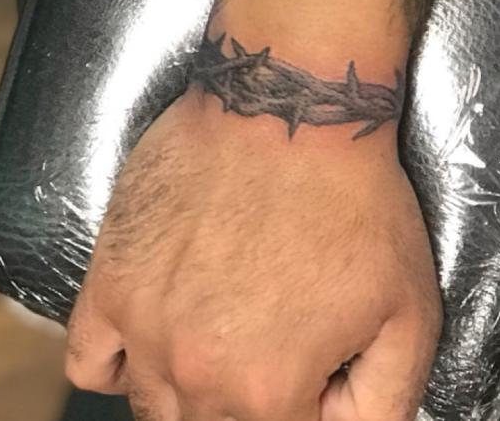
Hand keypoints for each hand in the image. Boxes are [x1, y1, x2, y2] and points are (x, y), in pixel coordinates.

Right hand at [66, 78, 440, 420]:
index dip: (306, 405)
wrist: (290, 108)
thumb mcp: (411, 312)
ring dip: (187, 387)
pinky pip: (89, 361)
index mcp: (267, 393)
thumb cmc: (352, 198)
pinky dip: (117, 362)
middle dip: (248, 399)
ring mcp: (143, 326)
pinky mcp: (109, 279)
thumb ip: (386, 403)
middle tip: (273, 342)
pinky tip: (153, 334)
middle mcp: (195, 374)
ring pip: (152, 405)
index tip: (315, 367)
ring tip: (222, 332)